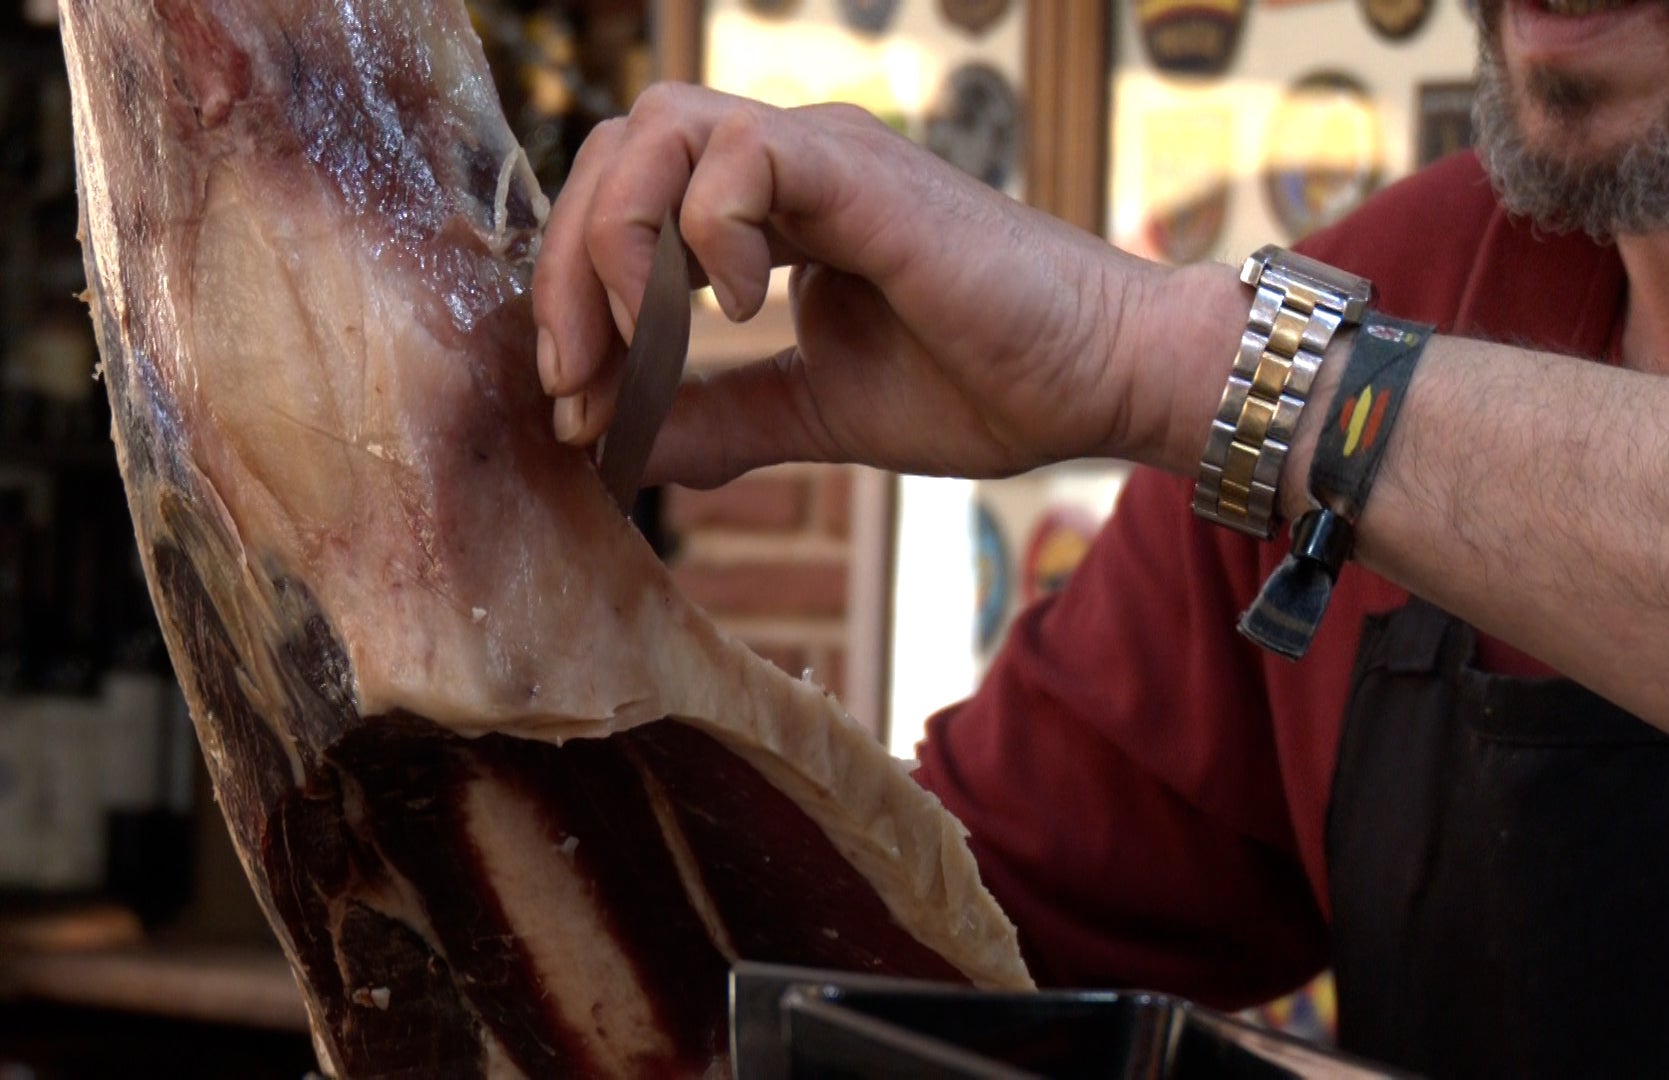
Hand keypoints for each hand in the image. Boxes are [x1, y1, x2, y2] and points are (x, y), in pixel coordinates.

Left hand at [531, 84, 1186, 487]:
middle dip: (564, 266)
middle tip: (574, 376)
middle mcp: (788, 166)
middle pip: (617, 149)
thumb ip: (716, 418)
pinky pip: (743, 151)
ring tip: (638, 337)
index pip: (625, 204)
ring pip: (658, 125)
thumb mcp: (814, 411)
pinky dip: (708, 229)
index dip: (569, 292)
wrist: (1104, 381)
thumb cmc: (986, 386)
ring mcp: (826, 157)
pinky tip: (740, 310)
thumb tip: (608, 445)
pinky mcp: (865, 172)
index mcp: (773, 213)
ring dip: (615, 239)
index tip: (574, 401)